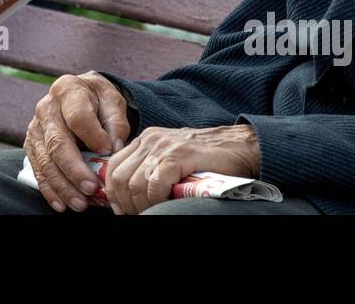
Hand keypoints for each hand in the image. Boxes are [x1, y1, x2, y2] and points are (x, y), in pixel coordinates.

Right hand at [24, 71, 132, 212]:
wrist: (80, 97)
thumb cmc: (99, 101)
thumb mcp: (113, 102)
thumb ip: (115, 122)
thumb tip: (113, 148)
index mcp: (68, 90)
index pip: (77, 115)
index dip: (92, 135)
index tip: (107, 151)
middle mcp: (46, 108)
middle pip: (57, 142)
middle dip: (74, 169)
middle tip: (92, 189)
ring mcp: (35, 128)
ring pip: (45, 161)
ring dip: (63, 186)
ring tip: (81, 204)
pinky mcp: (31, 146)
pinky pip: (38, 170)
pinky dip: (50, 190)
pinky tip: (62, 204)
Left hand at [103, 124, 260, 214]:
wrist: (240, 146)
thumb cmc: (208, 159)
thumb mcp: (173, 160)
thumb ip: (152, 169)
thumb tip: (131, 197)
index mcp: (146, 140)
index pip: (114, 166)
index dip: (113, 193)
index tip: (122, 211)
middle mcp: (150, 140)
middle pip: (119, 177)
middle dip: (124, 203)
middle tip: (138, 215)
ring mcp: (163, 146)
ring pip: (134, 182)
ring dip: (140, 205)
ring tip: (153, 212)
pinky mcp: (178, 155)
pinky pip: (155, 183)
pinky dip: (156, 199)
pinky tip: (166, 202)